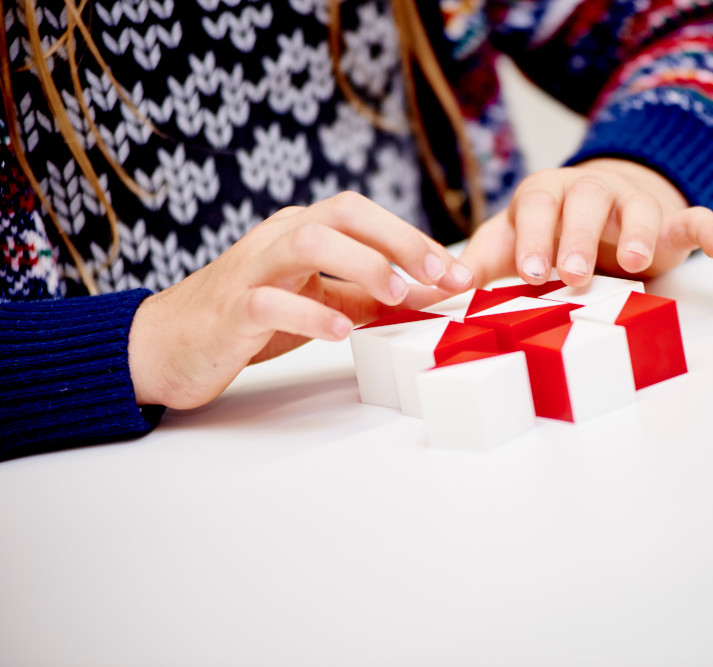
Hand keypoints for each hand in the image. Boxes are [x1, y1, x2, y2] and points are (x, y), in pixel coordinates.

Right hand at [128, 192, 473, 408]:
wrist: (167, 345)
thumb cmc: (250, 319)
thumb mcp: (320, 303)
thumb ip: (367, 296)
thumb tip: (428, 294)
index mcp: (302, 232)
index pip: (364, 217)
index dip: (414, 240)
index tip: (457, 272)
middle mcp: (278, 239)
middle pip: (341, 214)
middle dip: (398, 240)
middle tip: (440, 275)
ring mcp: (251, 270)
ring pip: (307, 243)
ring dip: (360, 265)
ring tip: (395, 295)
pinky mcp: (230, 311)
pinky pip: (269, 302)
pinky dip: (309, 314)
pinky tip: (340, 333)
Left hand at [460, 158, 712, 286]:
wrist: (599, 213)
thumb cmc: (546, 236)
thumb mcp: (509, 246)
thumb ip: (480, 264)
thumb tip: (440, 290)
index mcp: (544, 193)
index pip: (536, 205)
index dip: (534, 235)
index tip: (530, 271)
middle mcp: (588, 191)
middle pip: (585, 202)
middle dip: (578, 238)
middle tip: (572, 277)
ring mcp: (632, 203)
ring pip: (638, 207)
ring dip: (639, 232)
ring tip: (637, 264)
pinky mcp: (669, 221)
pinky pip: (692, 217)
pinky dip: (708, 228)